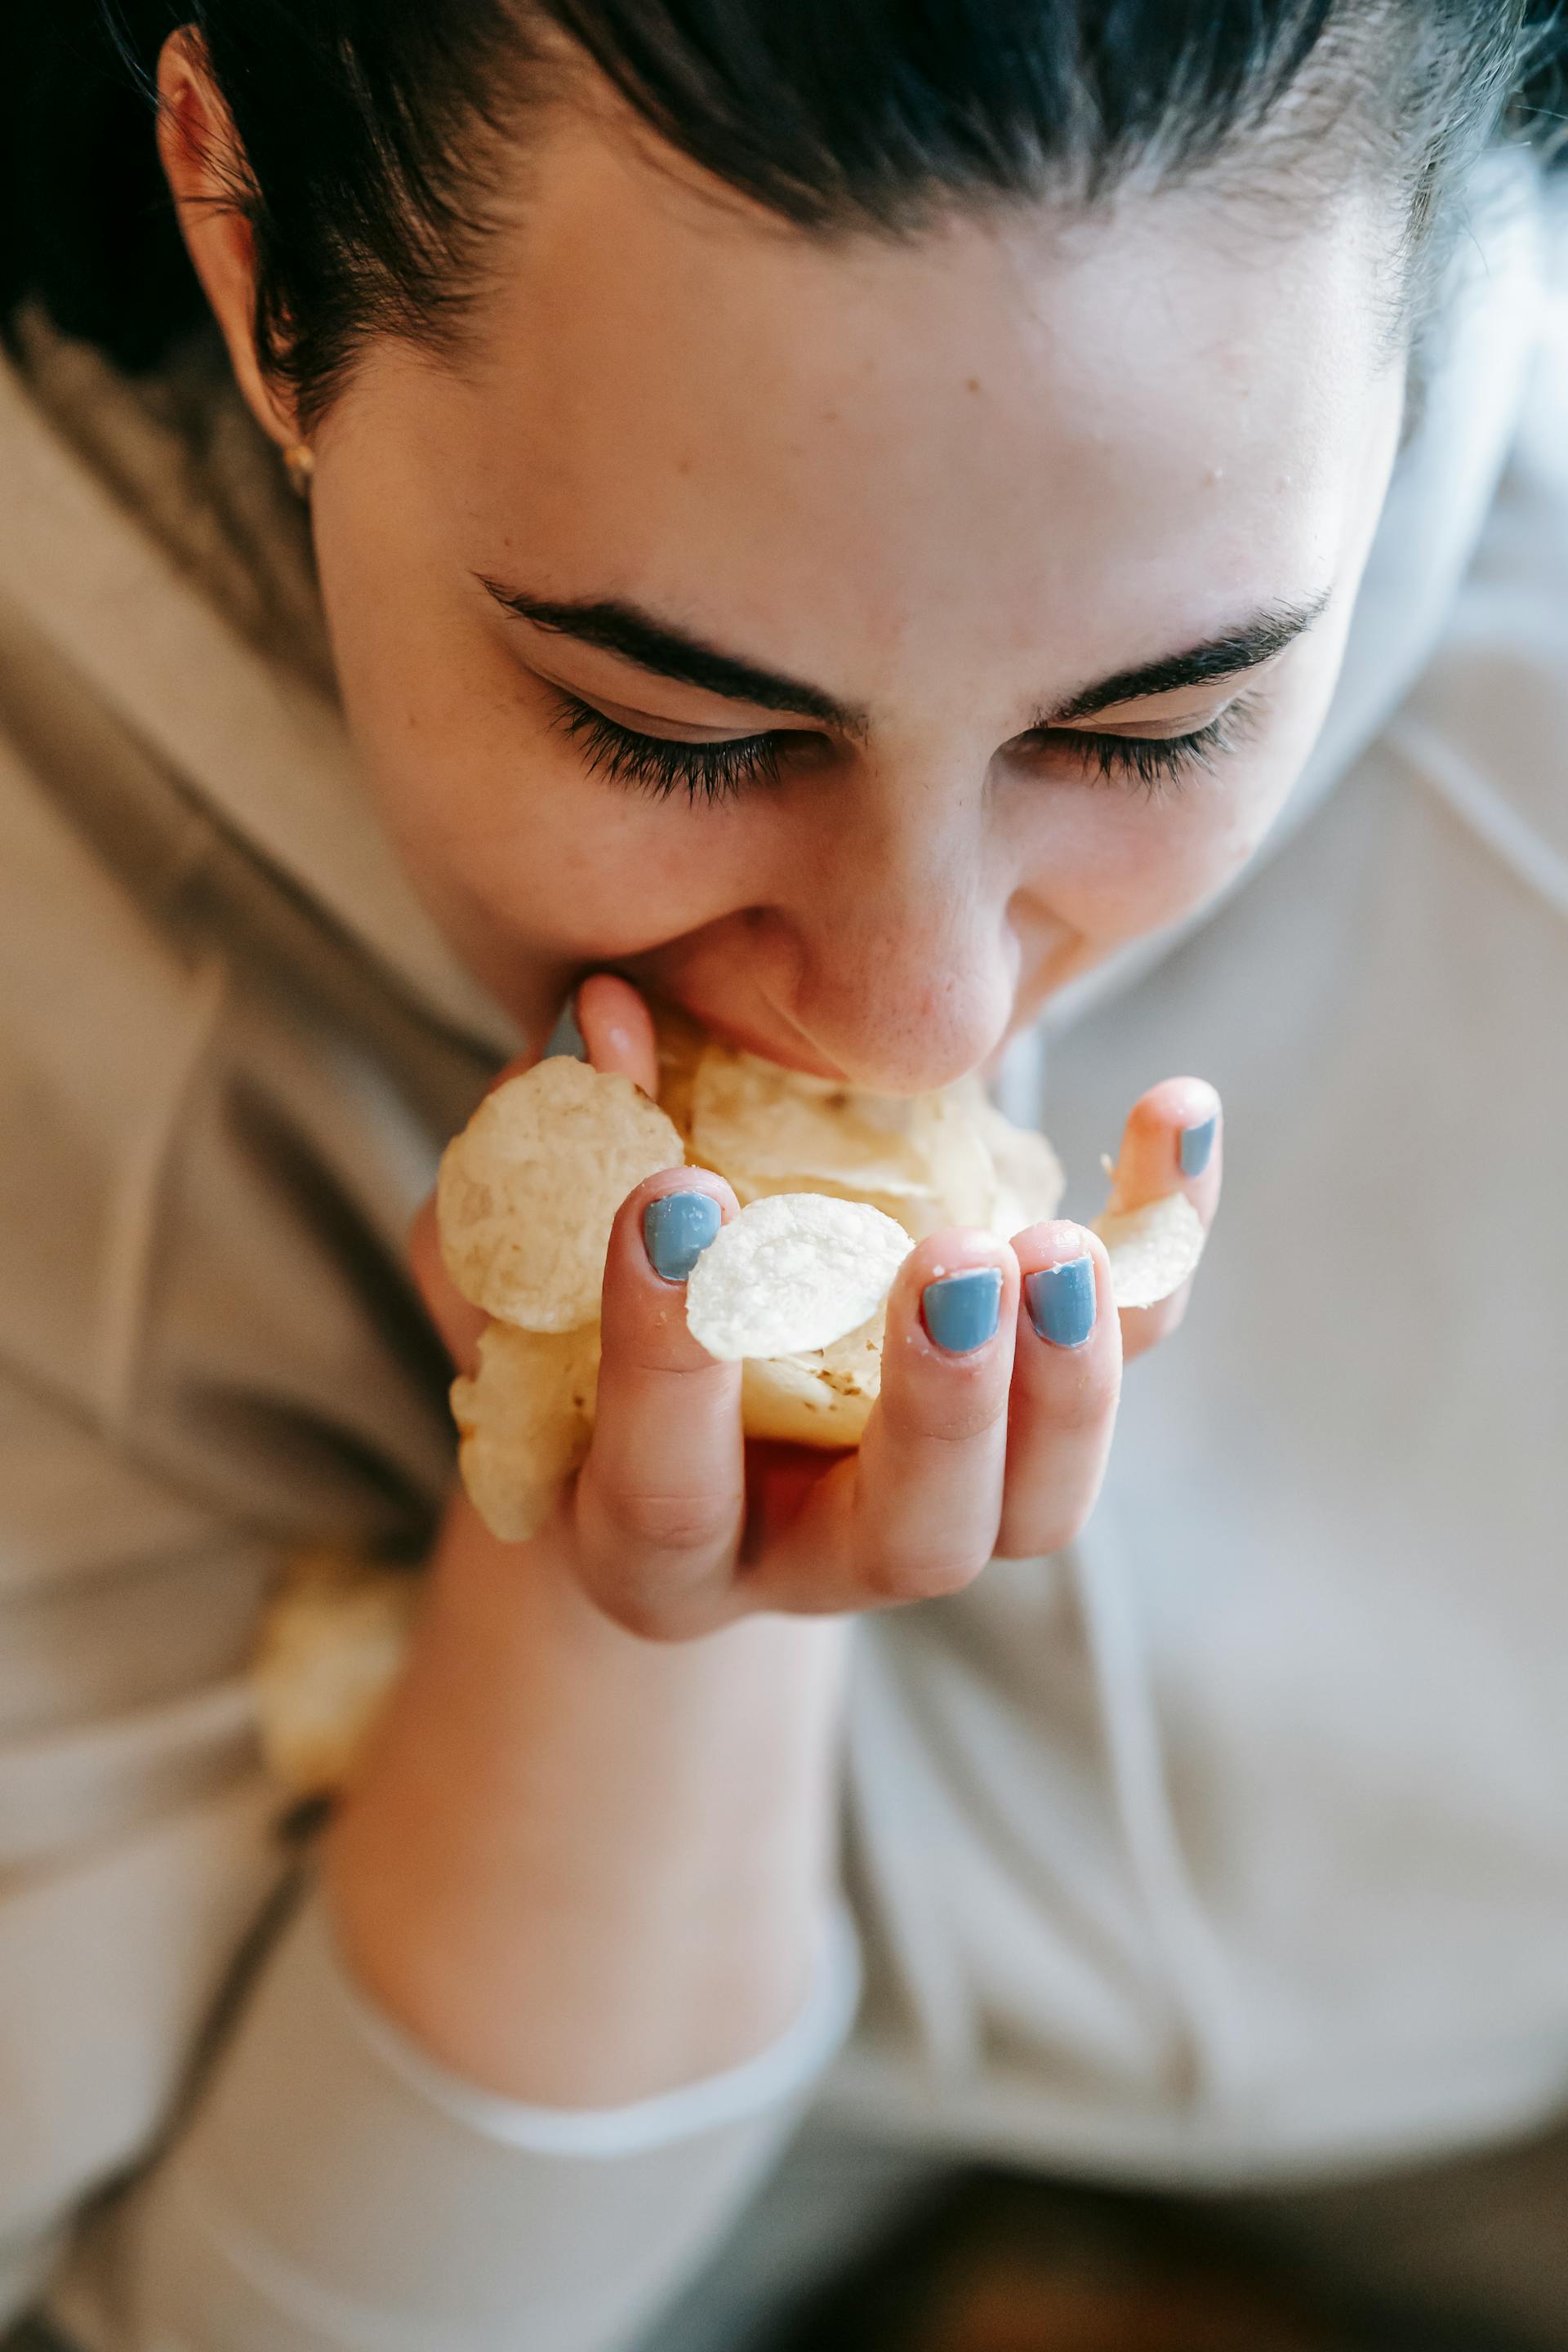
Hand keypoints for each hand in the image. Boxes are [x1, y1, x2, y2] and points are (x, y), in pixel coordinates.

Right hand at [410, 976, 1221, 1636]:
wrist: (679, 1411)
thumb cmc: (564, 1332)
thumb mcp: (517, 1260)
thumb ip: (546, 1159)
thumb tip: (611, 1013)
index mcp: (658, 1541)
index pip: (666, 1488)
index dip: (667, 1359)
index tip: (676, 1200)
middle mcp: (815, 1557)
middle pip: (912, 1542)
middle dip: (941, 1409)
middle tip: (951, 1265)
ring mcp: (945, 1504)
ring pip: (1041, 1503)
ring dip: (1070, 1375)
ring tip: (1063, 1241)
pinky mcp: (1036, 1418)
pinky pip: (1126, 1353)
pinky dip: (1162, 1242)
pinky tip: (1179, 1110)